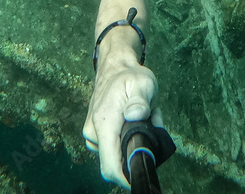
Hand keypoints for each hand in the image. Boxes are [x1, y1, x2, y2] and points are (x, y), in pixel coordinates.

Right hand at [83, 59, 162, 187]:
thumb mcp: (142, 83)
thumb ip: (140, 100)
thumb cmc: (129, 76)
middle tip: (151, 121)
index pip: (110, 166)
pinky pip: (115, 145)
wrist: (114, 66)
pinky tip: (136, 118)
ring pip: (118, 152)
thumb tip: (136, 114)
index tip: (142, 172)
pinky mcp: (96, 134)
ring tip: (146, 115)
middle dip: (138, 147)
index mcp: (104, 124)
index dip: (126, 178)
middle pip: (118, 161)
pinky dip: (129, 136)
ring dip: (135, 140)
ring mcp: (93, 135)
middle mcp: (94, 133)